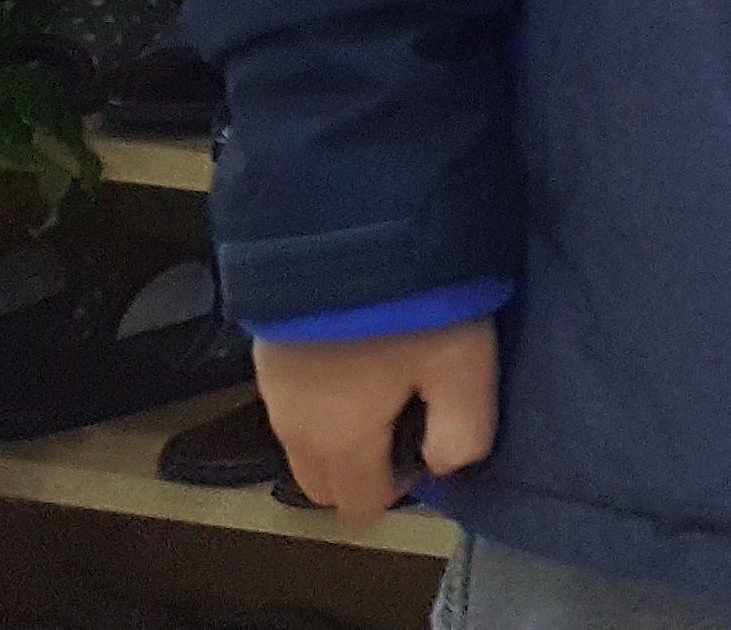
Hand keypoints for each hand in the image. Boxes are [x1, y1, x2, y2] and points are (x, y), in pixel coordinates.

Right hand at [251, 318, 495, 523]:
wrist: (340, 228)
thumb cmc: (410, 305)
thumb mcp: (464, 365)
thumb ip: (462, 430)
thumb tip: (446, 467)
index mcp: (336, 441)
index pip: (359, 502)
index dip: (402, 485)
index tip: (432, 440)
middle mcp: (291, 425)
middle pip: (323, 479)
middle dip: (364, 469)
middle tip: (412, 414)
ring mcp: (270, 386)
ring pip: (305, 440)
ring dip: (342, 430)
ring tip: (391, 376)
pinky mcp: (266, 349)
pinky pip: (294, 401)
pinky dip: (324, 397)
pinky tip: (359, 350)